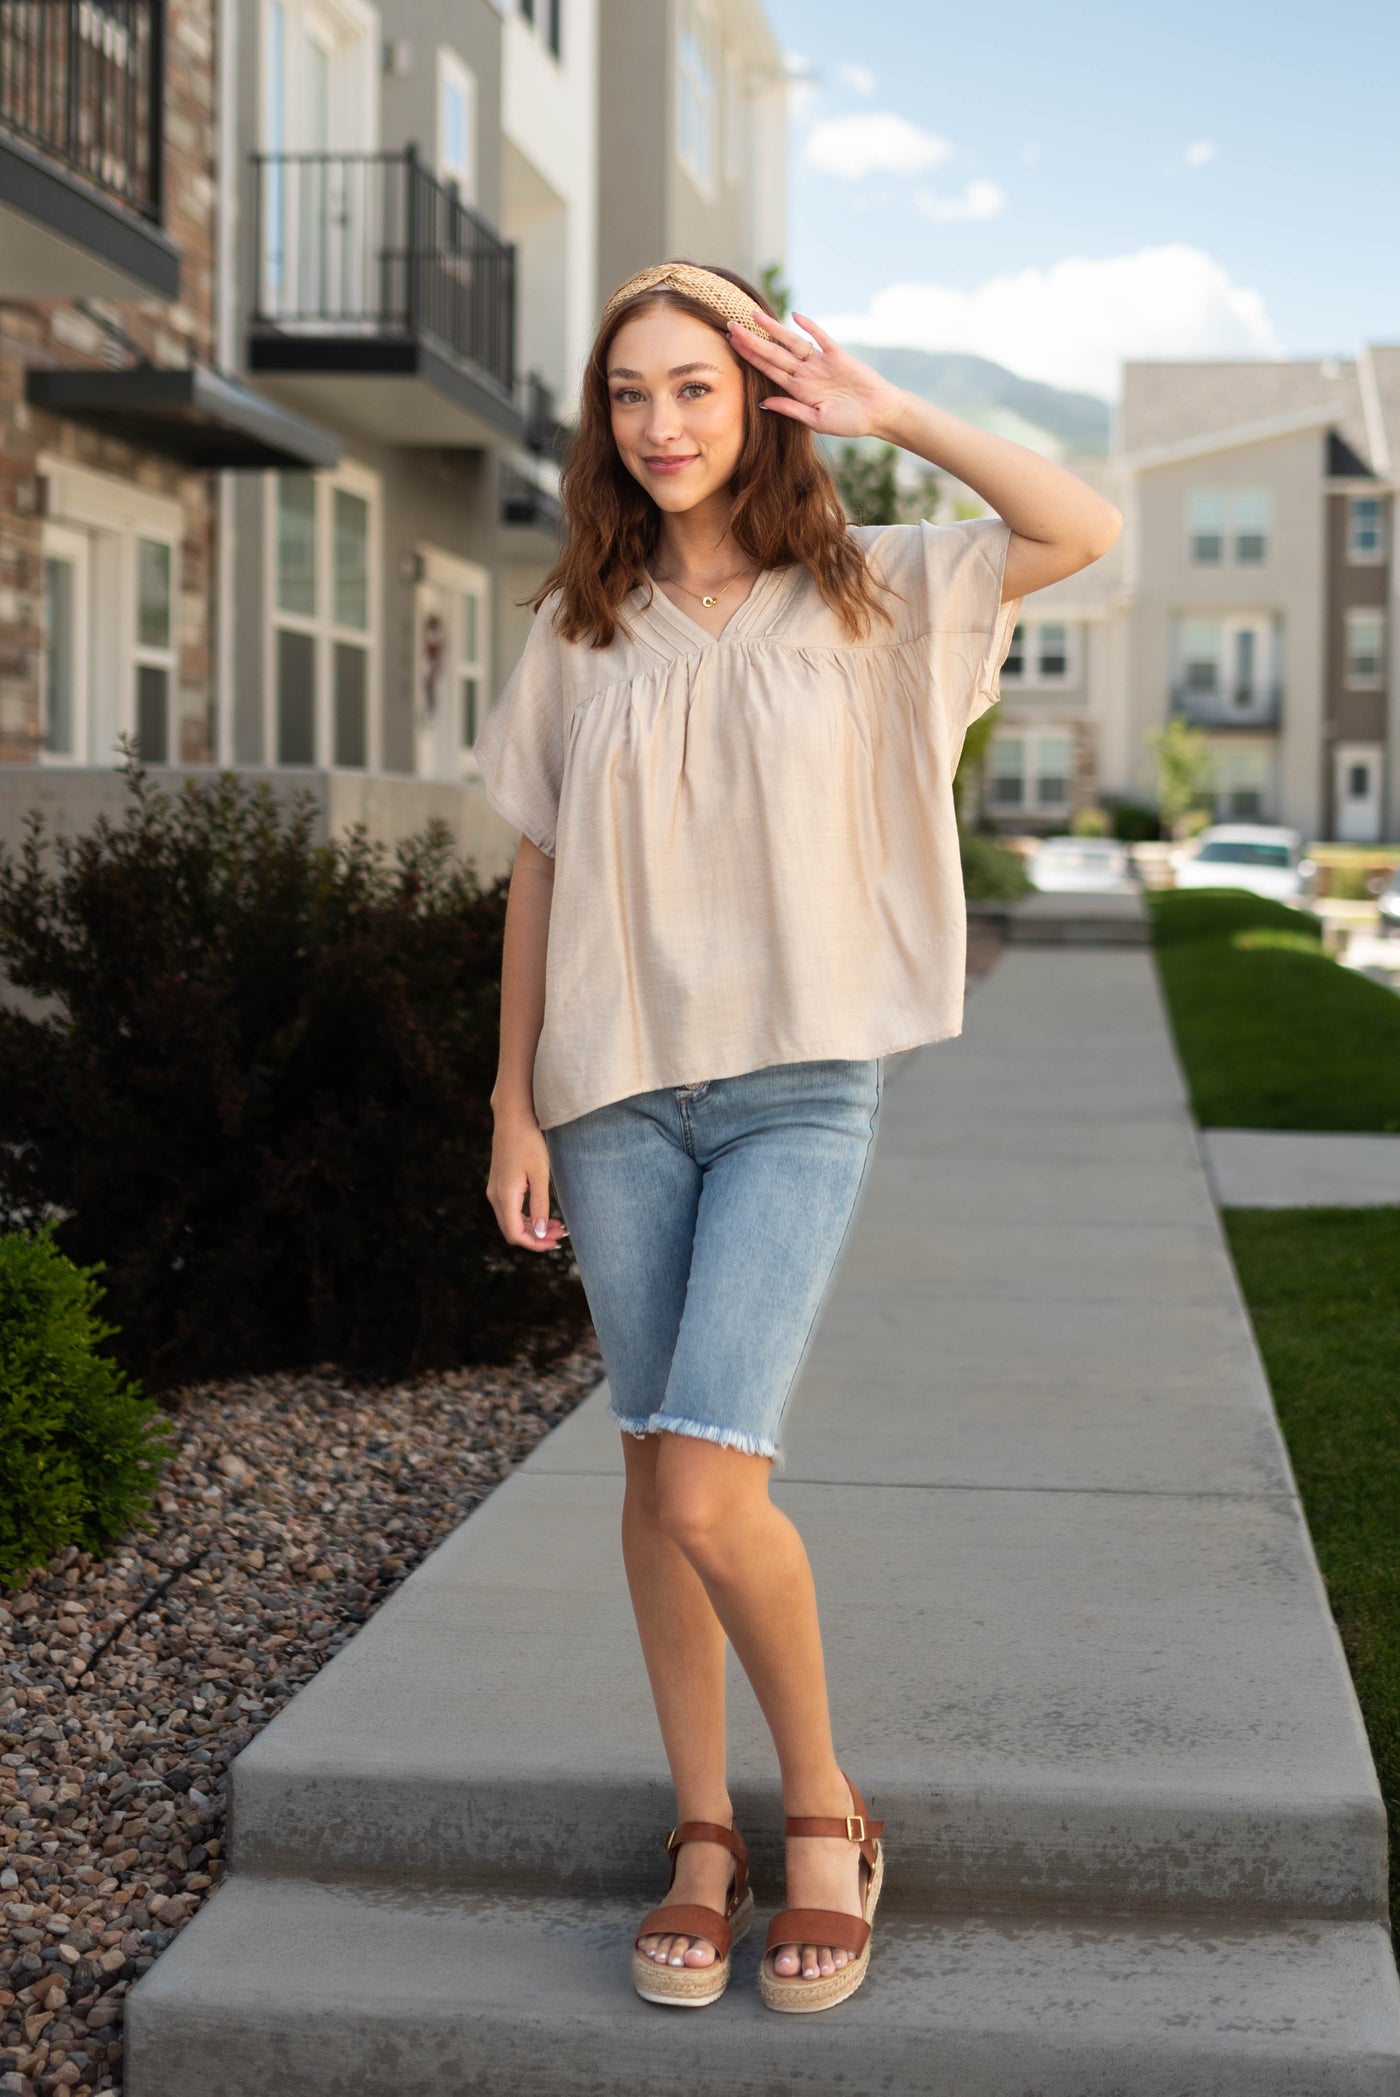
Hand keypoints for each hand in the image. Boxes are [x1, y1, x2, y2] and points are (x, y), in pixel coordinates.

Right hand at [486, 1107, 570, 1253]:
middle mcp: (495, 1196)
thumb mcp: (539, 1174)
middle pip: (512, 1231)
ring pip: (511, 1221)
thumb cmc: (529, 1142)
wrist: (513, 1118)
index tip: (555, 1242)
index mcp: (505, 1195)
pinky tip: (544, 1214)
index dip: (535, 1244)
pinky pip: (510, 1210)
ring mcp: (495, 1190)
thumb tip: (538, 1232)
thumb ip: (539, 1205)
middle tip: (561, 1234)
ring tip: (557, 1225)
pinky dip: (526, 1216)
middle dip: (536, 1237)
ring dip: (532, 1227)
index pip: (515, 1234)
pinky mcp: (499, 1185)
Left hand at [726, 309, 904, 440]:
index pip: (768, 369)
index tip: (732, 344)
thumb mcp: (817, 421)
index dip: (750, 357)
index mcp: (798, 389)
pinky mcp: (838, 355)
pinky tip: (794, 317)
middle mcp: (806, 372)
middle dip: (752, 340)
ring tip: (754, 316)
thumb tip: (763, 402)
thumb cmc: (850, 422)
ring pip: (792, 342)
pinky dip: (809, 327)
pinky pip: (821, 338)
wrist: (878, 414)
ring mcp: (821, 362)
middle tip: (730, 325)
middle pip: (774, 353)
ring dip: (774, 329)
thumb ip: (791, 409)